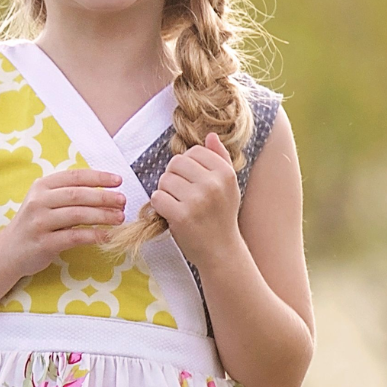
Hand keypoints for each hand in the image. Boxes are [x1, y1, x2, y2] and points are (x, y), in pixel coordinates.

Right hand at [0, 168, 125, 278]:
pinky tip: (107, 235)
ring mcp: (39, 222)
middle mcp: (39, 201)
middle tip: (123, 201)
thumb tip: (105, 193)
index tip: (118, 180)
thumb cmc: (33, 225)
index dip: (98, 177)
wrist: (8, 252)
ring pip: (77, 215)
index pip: (74, 177)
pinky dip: (93, 235)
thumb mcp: (45, 203)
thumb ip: (68, 195)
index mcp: (41, 187)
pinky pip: (74, 237)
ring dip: (102, 215)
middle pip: (78, 195)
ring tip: (120, 218)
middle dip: (104, 197)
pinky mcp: (43, 243)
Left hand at [149, 131, 240, 264]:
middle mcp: (213, 184)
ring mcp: (197, 200)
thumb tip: (210, 135)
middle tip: (181, 193)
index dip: (187, 165)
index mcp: (225, 173)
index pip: (194, 151)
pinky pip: (157, 198)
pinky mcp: (182, 216)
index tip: (192, 181)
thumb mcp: (229, 186)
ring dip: (165, 192)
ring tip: (178, 204)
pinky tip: (170, 213)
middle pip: (175, 163)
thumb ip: (220, 158)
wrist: (221, 251)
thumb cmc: (222, 216)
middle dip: (173, 176)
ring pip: (164, 180)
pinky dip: (159, 206)